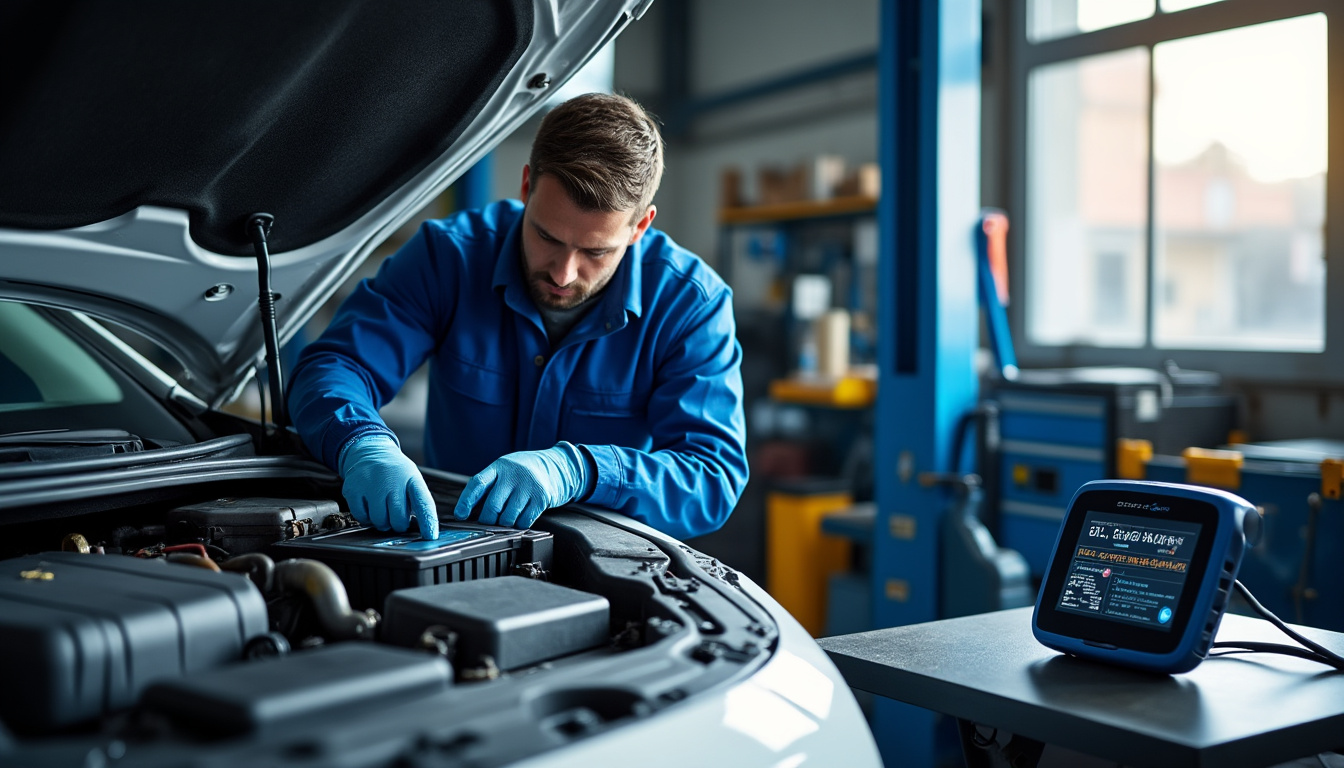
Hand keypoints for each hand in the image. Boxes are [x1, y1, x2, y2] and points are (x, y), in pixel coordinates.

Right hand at [338, 434, 437, 538]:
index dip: (428, 522)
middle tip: (396, 516)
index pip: (423, 503)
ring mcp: (370, 484)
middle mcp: (391, 479)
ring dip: (382, 522)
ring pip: (379, 521)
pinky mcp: (353, 489)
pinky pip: (362, 518)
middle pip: (398, 519)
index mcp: (411, 478)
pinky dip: (366, 518)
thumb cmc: (394, 472)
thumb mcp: (411, 479)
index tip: (431, 536)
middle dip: (399, 524)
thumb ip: (417, 501)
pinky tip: (370, 506)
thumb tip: (422, 528)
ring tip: (383, 509)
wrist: (370, 451)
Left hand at [453, 443, 589, 528]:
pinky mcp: (541, 498)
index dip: (466, 501)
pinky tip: (521, 517)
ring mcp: (528, 486)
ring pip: (507, 517)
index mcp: (499, 467)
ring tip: (507, 517)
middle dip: (487, 520)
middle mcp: (513, 475)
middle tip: (488, 521)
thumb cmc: (525, 471)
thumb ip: (489, 486)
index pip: (478, 483)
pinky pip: (524, 521)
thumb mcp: (506, 471)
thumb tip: (469, 511)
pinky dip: (519, 525)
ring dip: (504, 524)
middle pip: (492, 506)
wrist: (558, 466)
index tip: (460, 515)